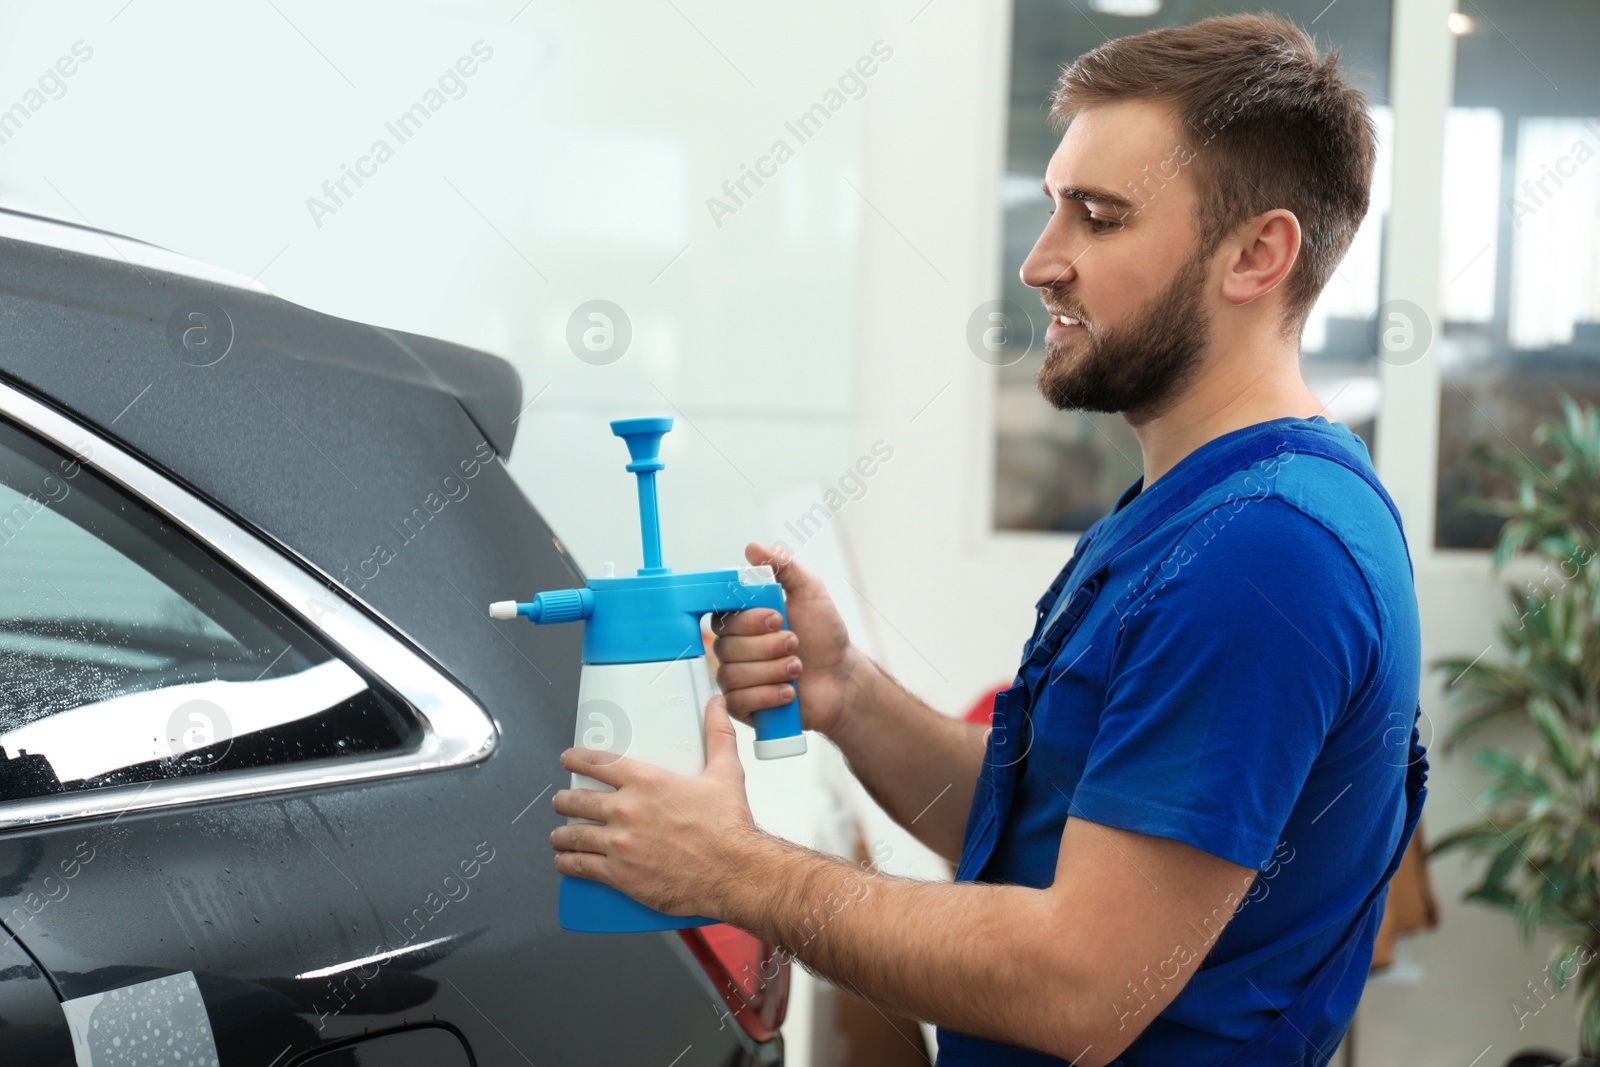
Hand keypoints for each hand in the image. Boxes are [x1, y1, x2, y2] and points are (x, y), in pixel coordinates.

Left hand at [551, 694, 763, 917]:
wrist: (734, 873)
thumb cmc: (729, 828)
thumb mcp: (725, 773)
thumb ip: (718, 734)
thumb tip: (716, 703)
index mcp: (647, 781)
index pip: (597, 762)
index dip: (575, 759)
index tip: (568, 759)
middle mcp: (627, 810)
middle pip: (576, 799)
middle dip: (564, 800)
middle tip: (563, 801)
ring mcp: (620, 843)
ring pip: (572, 834)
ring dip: (561, 834)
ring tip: (560, 834)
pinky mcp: (619, 874)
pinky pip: (579, 866)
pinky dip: (567, 863)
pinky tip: (564, 861)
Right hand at [711, 542, 870, 740]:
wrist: (841, 678)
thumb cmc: (824, 636)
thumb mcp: (809, 591)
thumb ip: (783, 566)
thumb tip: (753, 548)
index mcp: (743, 621)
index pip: (722, 616)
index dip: (747, 620)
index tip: (777, 618)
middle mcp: (735, 648)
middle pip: (727, 647)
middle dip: (767, 646)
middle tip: (795, 642)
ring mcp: (737, 678)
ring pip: (733, 674)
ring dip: (772, 670)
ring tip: (797, 667)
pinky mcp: (742, 706)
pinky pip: (738, 701)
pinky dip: (768, 695)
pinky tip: (789, 692)